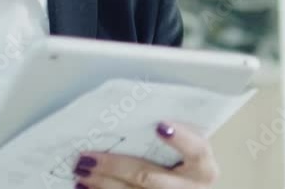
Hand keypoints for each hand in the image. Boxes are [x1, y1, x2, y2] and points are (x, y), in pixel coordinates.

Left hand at [71, 121, 218, 188]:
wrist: (185, 187)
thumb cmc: (185, 163)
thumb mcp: (188, 146)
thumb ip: (171, 132)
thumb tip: (132, 104)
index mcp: (203, 168)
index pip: (197, 151)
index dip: (181, 139)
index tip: (161, 125)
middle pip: (149, 178)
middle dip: (115, 167)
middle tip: (88, 156)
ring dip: (102, 183)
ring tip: (80, 169)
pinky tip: (83, 186)